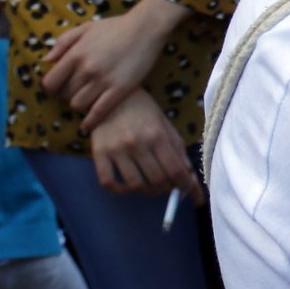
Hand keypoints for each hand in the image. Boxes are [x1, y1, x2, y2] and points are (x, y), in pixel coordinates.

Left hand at [45, 0, 183, 130]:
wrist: (146, 27)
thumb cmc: (115, 27)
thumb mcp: (86, 28)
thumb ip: (63, 42)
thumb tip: (46, 60)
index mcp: (75, 54)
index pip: (50, 82)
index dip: (53, 87)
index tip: (61, 87)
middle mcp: (86, 68)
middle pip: (64, 95)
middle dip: (67, 95)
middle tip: (76, 93)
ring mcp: (103, 80)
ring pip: (78, 105)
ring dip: (80, 105)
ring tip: (86, 101)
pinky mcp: (120, 89)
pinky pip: (99, 111)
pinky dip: (90, 121)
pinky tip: (87, 125)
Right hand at [87, 89, 201, 198]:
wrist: (112, 95)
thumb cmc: (144, 111)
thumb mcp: (165, 126)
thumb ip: (177, 151)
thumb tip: (189, 178)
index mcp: (157, 135)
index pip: (175, 170)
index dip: (186, 186)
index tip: (190, 193)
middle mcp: (137, 143)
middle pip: (157, 181)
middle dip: (166, 189)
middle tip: (167, 186)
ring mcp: (117, 149)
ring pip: (135, 185)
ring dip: (146, 191)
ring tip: (149, 185)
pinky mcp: (99, 153)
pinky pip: (108, 182)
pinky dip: (120, 190)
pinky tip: (127, 186)